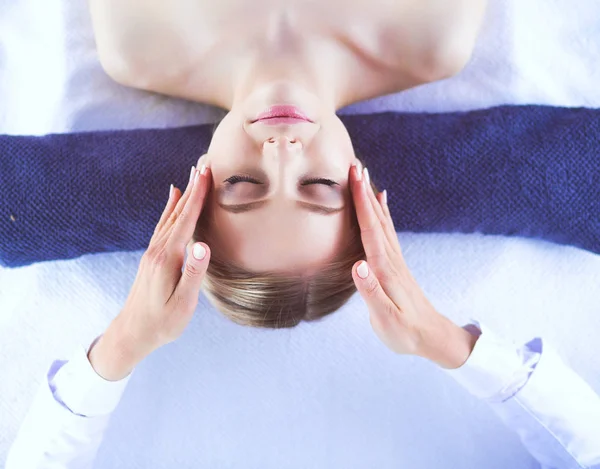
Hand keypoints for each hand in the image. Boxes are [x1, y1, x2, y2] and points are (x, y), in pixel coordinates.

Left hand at [89, 164, 211, 379]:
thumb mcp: (182, 304)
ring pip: (170, 216)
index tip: (207, 173)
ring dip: (183, 195)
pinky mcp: (152, 256)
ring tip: (193, 176)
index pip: (186, 220)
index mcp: (167, 258)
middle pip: (178, 212)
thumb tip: (203, 245)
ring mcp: (153, 251)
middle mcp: (158, 249)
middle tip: (205, 164)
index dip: (198, 196)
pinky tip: (173, 200)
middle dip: (193, 188)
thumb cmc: (162, 323)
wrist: (132, 333)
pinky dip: (171, 208)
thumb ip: (193, 274)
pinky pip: (163, 225)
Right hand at [349, 165, 477, 368]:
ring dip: (372, 197)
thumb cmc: (405, 331)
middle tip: (354, 165)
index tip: (353, 177)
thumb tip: (358, 265)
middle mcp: (391, 258)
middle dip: (364, 191)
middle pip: (377, 218)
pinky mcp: (395, 264)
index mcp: (384, 268)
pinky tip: (381, 201)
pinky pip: (387, 230)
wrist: (431, 336)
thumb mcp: (386, 318)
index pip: (370, 228)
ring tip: (364, 176)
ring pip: (382, 221)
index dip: (361, 201)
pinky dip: (382, 212)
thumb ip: (371, 292)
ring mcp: (395, 259)